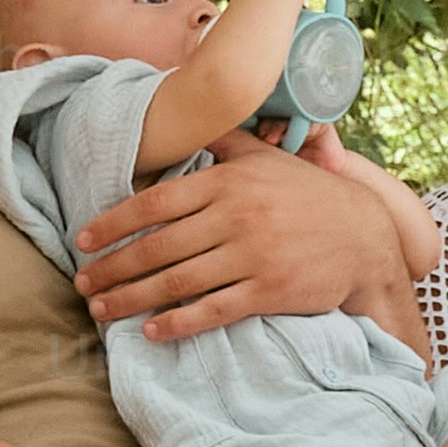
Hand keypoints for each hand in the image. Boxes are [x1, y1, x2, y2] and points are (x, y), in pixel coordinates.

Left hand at [74, 143, 399, 342]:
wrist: (365, 237)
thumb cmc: (307, 195)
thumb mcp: (267, 157)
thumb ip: (224, 139)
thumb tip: (190, 116)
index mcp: (227, 181)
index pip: (154, 202)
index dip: (113, 224)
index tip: (82, 241)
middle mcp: (235, 216)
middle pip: (157, 246)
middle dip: (112, 268)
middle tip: (82, 284)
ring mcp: (253, 255)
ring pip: (177, 281)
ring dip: (132, 298)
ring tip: (101, 311)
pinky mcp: (270, 291)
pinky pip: (212, 310)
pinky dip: (177, 323)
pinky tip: (150, 331)